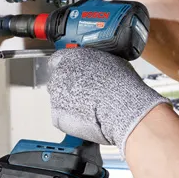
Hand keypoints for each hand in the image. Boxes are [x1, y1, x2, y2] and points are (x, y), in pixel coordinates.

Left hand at [47, 49, 169, 153]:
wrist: (122, 107)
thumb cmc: (121, 85)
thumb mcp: (110, 61)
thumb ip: (94, 61)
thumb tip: (95, 65)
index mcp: (72, 57)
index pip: (57, 60)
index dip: (66, 68)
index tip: (71, 74)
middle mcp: (60, 74)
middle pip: (57, 81)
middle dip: (68, 87)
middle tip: (85, 94)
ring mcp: (56, 95)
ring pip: (59, 100)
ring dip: (70, 103)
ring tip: (90, 108)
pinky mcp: (57, 115)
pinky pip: (61, 117)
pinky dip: (71, 119)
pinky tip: (86, 118)